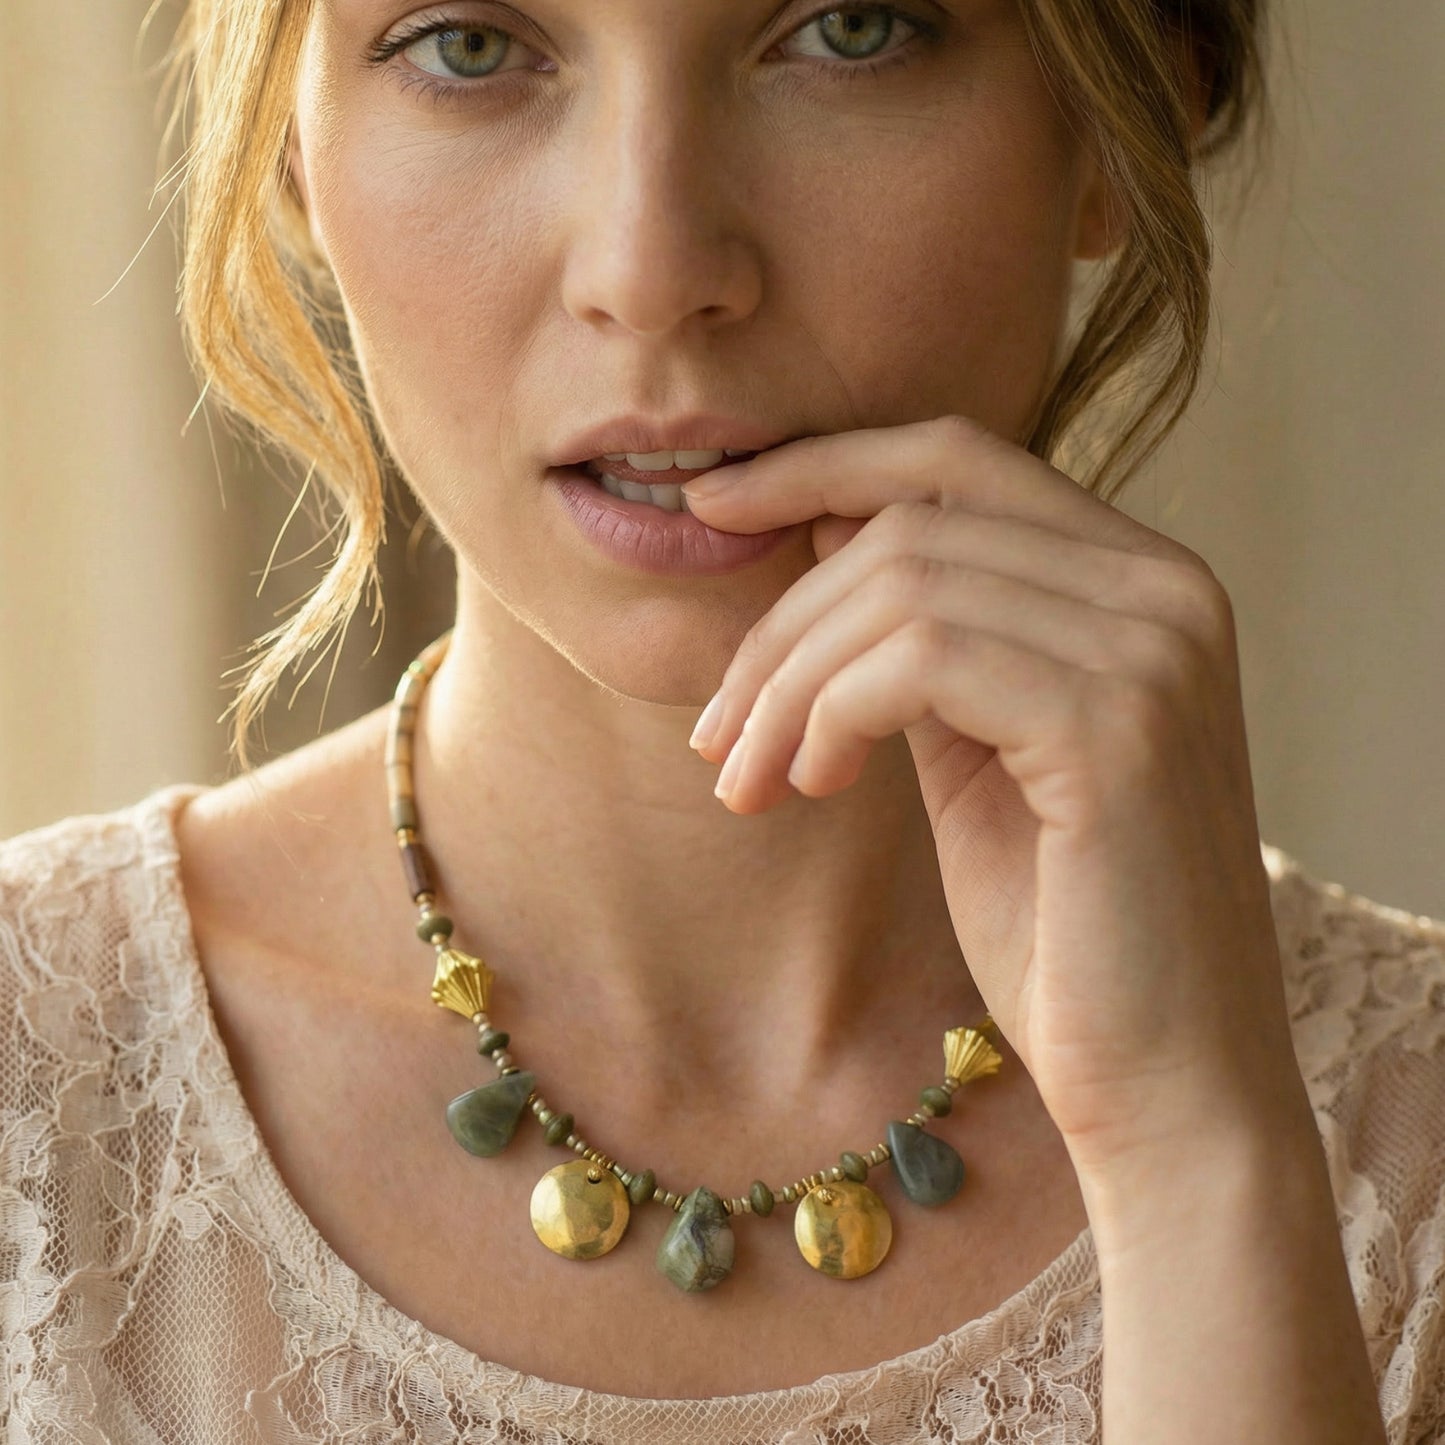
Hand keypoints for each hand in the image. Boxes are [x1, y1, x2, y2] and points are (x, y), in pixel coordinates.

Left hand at [682, 415, 1305, 1177]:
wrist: (1165, 1085)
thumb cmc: (1064, 930)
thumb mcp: (975, 755)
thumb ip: (922, 642)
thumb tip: (821, 533)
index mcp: (1139, 583)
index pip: (957, 460)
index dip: (820, 465)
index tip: (711, 511)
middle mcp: (1164, 589)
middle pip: (909, 524)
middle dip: (779, 625)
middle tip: (717, 736)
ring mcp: (1153, 649)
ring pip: (900, 583)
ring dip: (787, 682)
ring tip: (746, 779)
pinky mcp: (1118, 725)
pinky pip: (918, 657)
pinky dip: (831, 712)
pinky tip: (809, 785)